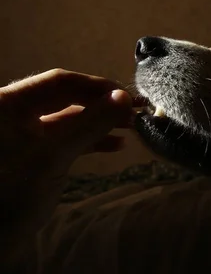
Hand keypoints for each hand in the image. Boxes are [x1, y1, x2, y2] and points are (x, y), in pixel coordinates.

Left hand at [0, 69, 136, 262]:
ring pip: (69, 118)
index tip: (127, 96)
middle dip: (102, 104)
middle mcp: (14, 113)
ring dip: (100, 122)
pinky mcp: (34, 154)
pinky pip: (66, 138)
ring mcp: (24, 134)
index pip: (59, 81)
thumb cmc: (14, 192)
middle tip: (135, 110)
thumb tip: (124, 98)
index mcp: (8, 103)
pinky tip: (116, 144)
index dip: (96, 86)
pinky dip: (90, 139)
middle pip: (66, 97)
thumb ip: (90, 123)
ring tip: (131, 126)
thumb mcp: (54, 155)